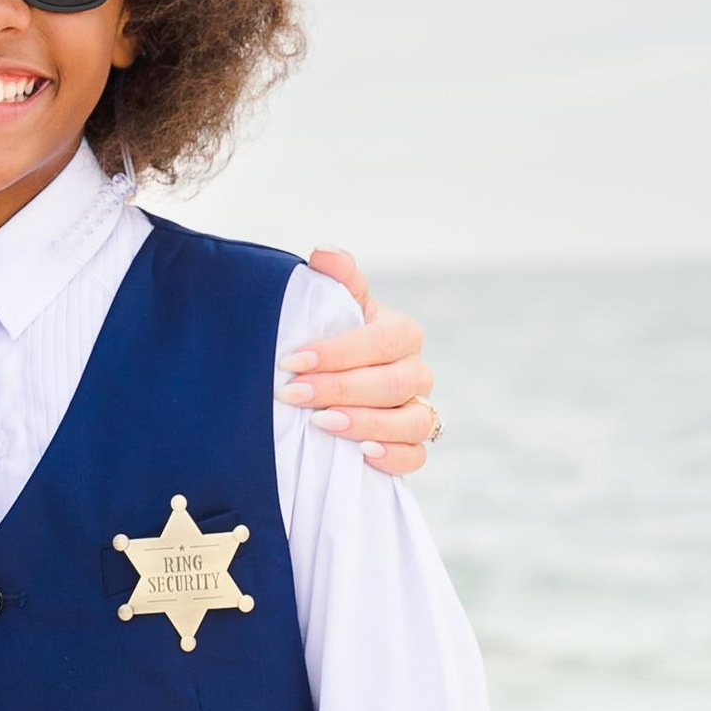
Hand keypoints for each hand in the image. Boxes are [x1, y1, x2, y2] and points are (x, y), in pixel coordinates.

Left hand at [281, 251, 436, 475]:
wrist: (330, 385)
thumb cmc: (332, 342)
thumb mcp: (334, 310)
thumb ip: (336, 281)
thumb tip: (324, 253)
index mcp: (401, 334)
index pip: (381, 341)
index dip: (338, 352)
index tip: (291, 361)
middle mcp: (416, 372)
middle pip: (393, 383)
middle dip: (340, 389)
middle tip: (290, 394)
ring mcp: (419, 410)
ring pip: (411, 421)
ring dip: (365, 423)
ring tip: (321, 423)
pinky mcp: (412, 445)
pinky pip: (416, 456)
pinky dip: (392, 457)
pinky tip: (361, 454)